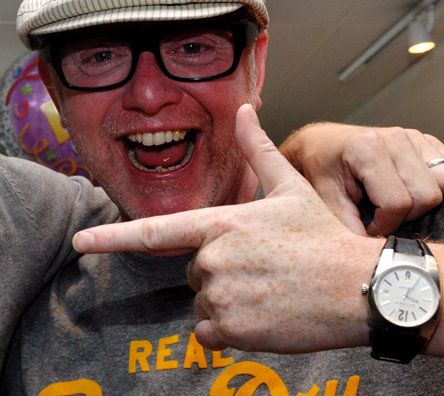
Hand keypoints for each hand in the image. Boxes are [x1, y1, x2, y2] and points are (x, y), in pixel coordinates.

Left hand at [72, 104, 381, 353]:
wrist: (363, 289)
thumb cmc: (325, 239)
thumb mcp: (292, 188)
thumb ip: (259, 151)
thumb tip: (245, 109)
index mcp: (220, 224)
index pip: (154, 232)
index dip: (111, 237)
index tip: (80, 241)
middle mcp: (213, 259)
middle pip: (192, 273)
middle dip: (220, 274)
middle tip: (264, 270)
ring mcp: (221, 295)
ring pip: (203, 305)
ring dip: (228, 304)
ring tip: (271, 292)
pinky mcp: (232, 328)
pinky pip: (210, 334)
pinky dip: (230, 332)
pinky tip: (266, 317)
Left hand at [279, 123, 443, 235]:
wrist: (322, 144)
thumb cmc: (322, 168)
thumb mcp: (324, 197)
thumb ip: (346, 224)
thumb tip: (369, 255)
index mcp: (368, 149)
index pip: (398, 202)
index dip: (385, 224)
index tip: (369, 226)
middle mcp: (395, 138)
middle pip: (428, 195)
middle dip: (406, 215)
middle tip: (382, 215)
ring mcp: (414, 137)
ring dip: (425, 200)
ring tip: (396, 201)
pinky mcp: (426, 141)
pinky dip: (440, 185)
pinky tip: (411, 188)